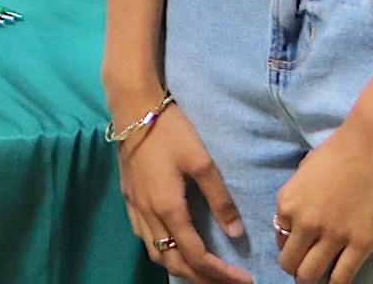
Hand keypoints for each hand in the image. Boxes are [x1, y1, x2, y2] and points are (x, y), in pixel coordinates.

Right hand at [117, 101, 251, 283]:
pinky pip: (143, 237)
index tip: (244, 279)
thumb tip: (236, 233)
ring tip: (204, 271)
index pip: (196, 255)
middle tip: (228, 282)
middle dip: (202, 279)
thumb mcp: (202, 162)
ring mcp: (134, 206)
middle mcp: (148, 213)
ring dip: (180, 268)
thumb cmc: (170, 131)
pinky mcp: (128, 197)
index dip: (220, 273)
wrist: (132, 107)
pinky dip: (161, 251)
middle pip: (173, 263)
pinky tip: (174, 246)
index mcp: (168, 208)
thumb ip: (220, 199)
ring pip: (155, 253)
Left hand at [272, 115, 372, 282]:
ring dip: (312, 280)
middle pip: (289, 263)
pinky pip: (342, 277)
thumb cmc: (340, 150)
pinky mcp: (361, 244)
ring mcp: (333, 235)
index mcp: (287, 203)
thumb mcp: (305, 173)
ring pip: (310, 275)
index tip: (302, 246)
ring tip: (321, 278)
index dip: (291, 244)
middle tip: (308, 268)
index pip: (279, 238)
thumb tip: (299, 220)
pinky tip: (339, 282)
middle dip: (296, 269)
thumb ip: (299, 198)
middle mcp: (304, 223)